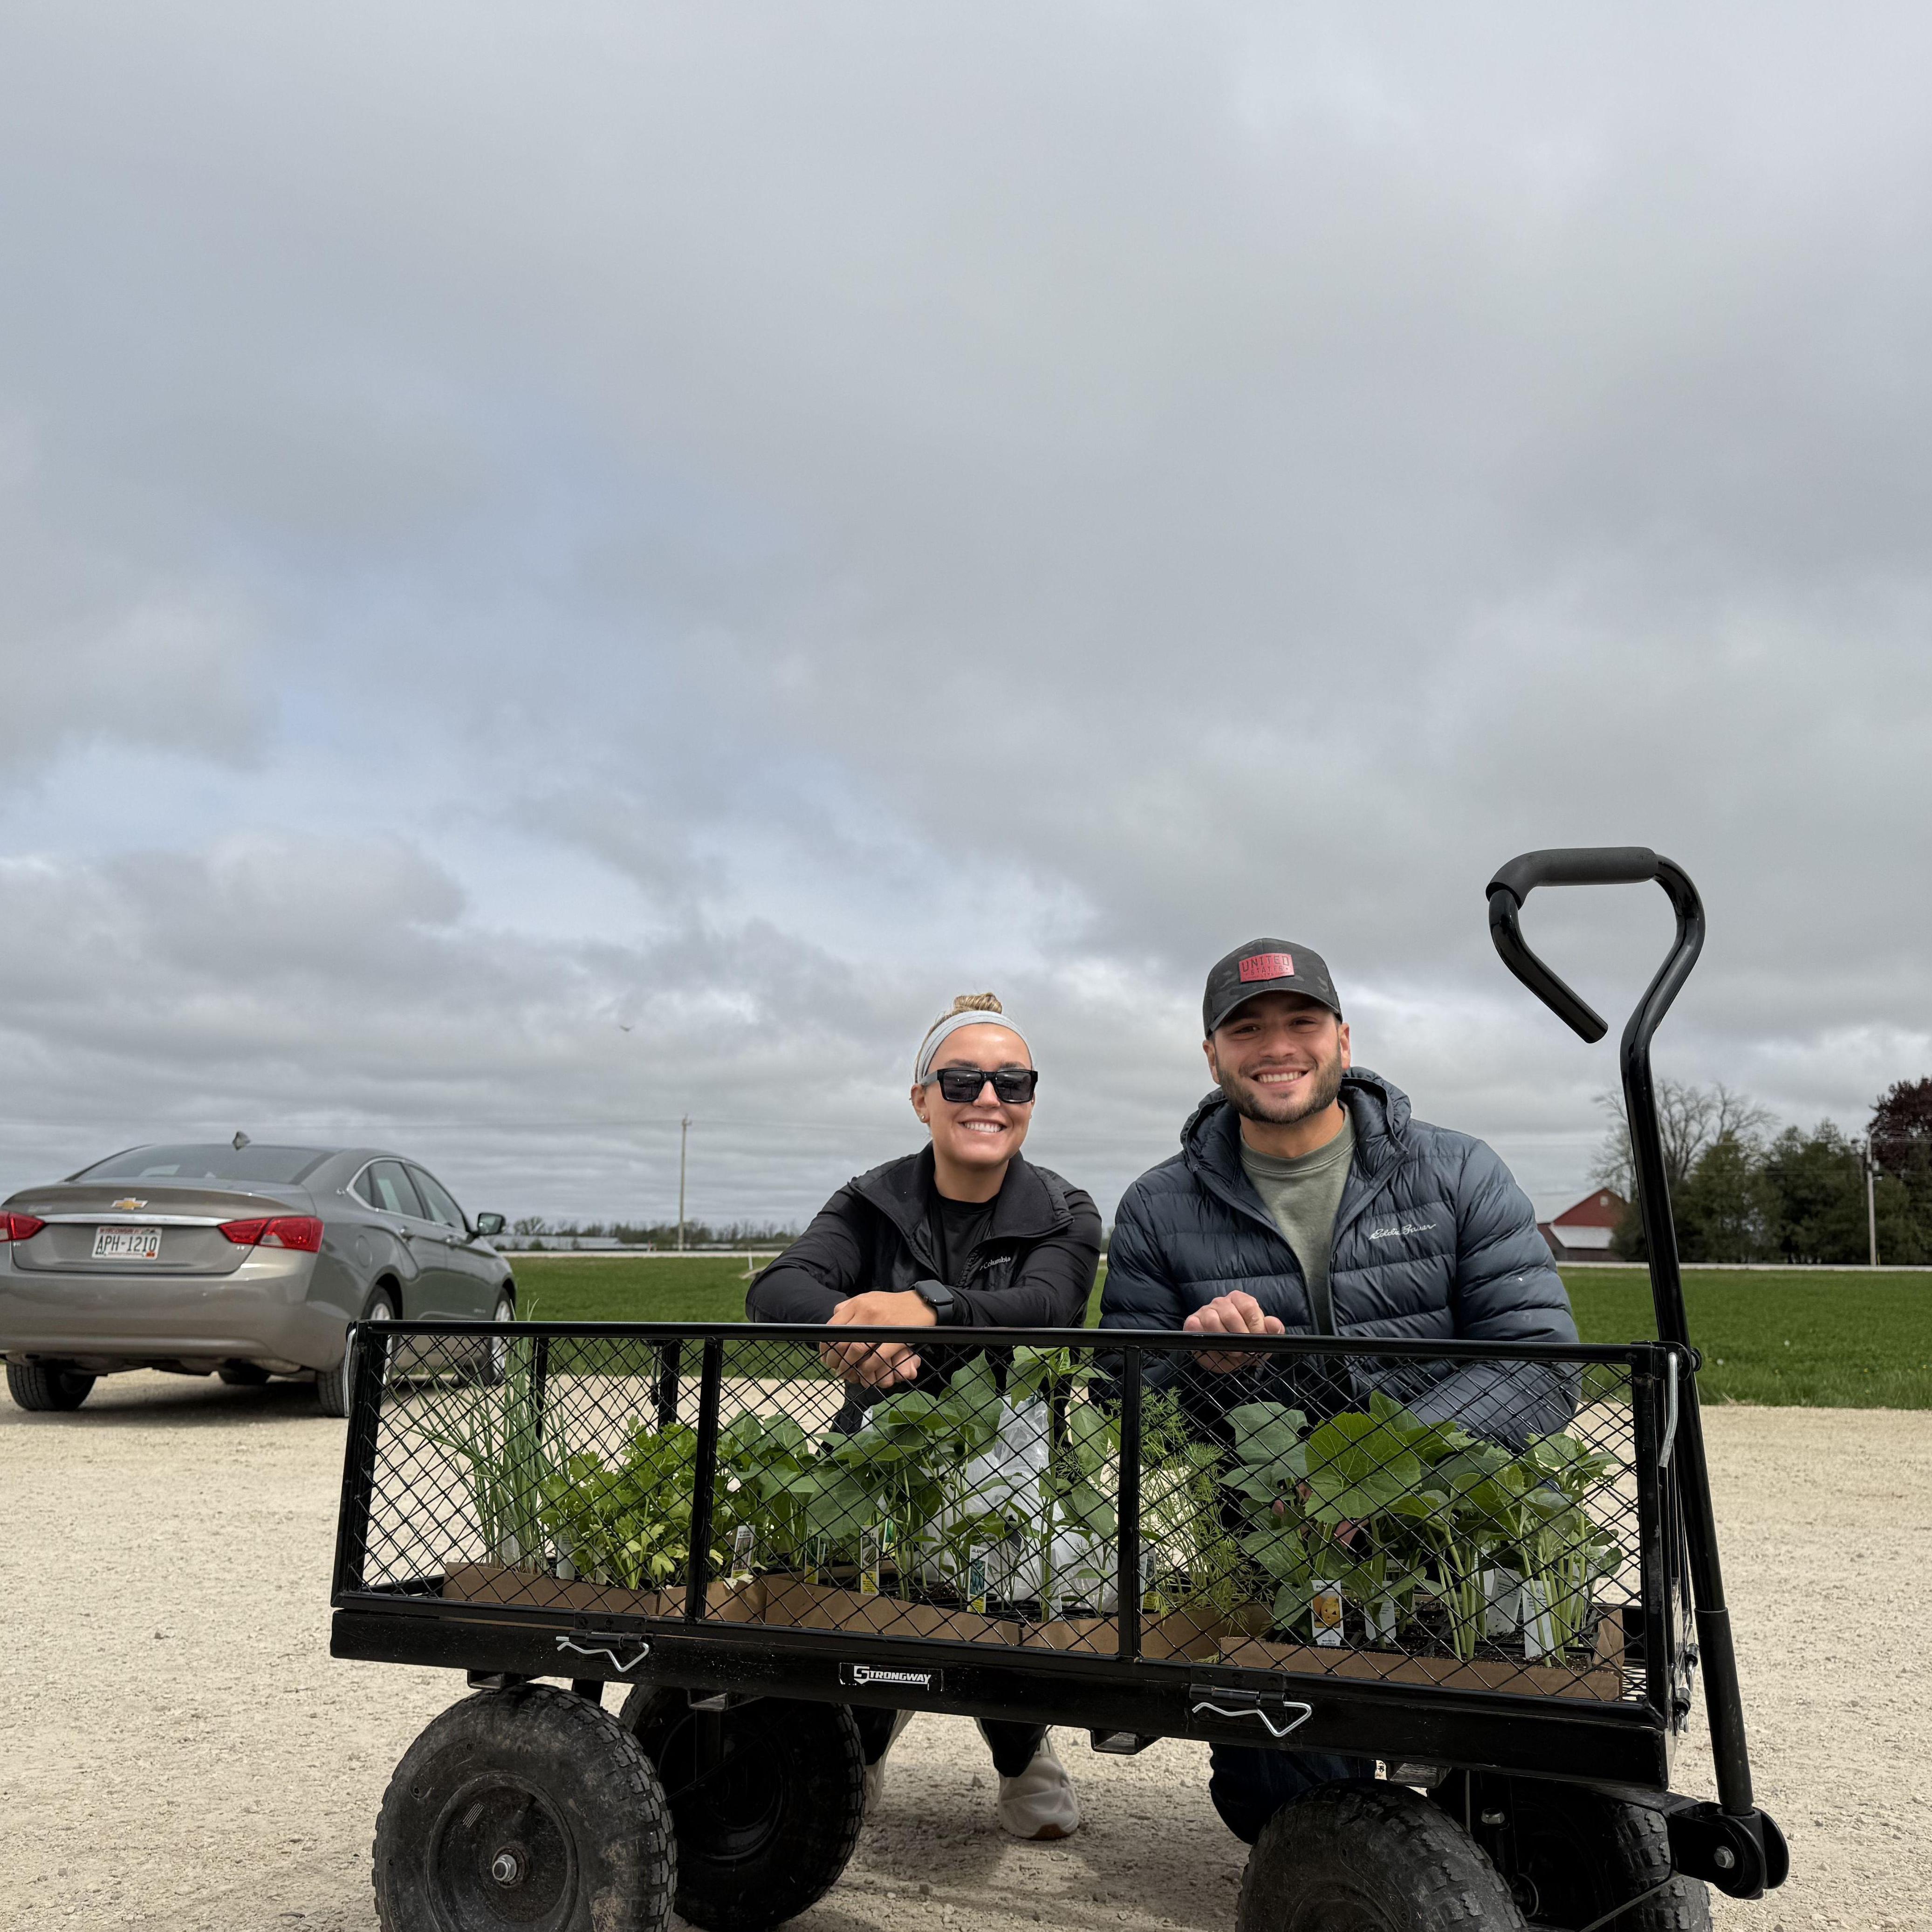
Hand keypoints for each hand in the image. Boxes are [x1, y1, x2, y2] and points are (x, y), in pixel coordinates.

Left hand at [819, 1290, 936, 1389]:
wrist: (923, 1303)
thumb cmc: (894, 1304)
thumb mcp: (869, 1298)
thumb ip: (850, 1306)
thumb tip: (834, 1319)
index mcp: (858, 1303)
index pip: (833, 1327)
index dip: (826, 1345)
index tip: (826, 1356)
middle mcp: (867, 1312)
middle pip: (842, 1341)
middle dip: (835, 1359)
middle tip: (835, 1368)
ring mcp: (881, 1325)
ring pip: (856, 1350)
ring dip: (849, 1366)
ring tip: (847, 1373)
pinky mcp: (895, 1338)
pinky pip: (876, 1358)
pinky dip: (868, 1368)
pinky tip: (865, 1372)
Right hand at [1182, 1291, 1283, 1373]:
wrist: (1226, 1359)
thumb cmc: (1246, 1346)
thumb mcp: (1263, 1340)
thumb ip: (1273, 1331)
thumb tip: (1274, 1324)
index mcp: (1240, 1300)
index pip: (1248, 1305)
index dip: (1255, 1325)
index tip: (1258, 1339)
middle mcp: (1222, 1302)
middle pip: (1230, 1313)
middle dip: (1239, 1335)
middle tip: (1244, 1349)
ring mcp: (1205, 1310)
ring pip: (1212, 1320)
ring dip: (1223, 1339)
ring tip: (1230, 1350)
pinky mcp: (1192, 1322)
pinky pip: (1196, 1327)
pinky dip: (1207, 1339)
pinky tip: (1214, 1346)